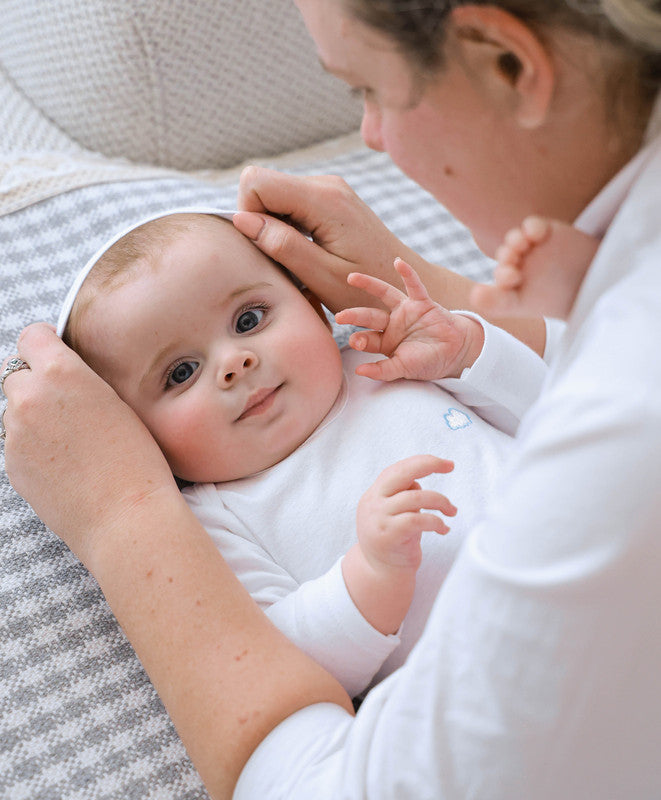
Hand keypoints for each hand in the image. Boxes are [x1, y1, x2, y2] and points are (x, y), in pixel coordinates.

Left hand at [2, 324, 177, 566]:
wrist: (126, 516)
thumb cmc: (137, 460)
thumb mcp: (116, 402)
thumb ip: (80, 382)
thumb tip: (62, 378)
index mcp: (61, 373)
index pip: (31, 337)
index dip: (45, 344)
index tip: (55, 354)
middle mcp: (30, 398)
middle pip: (14, 374)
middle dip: (35, 383)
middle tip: (66, 404)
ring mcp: (14, 433)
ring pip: (14, 411)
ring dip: (32, 417)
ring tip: (70, 441)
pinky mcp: (11, 464)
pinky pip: (15, 443)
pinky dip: (33, 447)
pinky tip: (64, 463)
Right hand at [234, 166, 455, 312]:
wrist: (405, 285)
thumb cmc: (366, 289)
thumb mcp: (322, 276)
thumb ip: (282, 246)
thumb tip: (242, 220)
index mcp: (324, 200)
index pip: (256, 182)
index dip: (249, 214)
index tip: (268, 248)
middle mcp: (326, 185)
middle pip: (262, 185)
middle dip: (261, 221)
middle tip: (285, 258)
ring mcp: (329, 189)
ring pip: (274, 194)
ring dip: (274, 227)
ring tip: (300, 258)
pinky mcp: (330, 199)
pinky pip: (290, 202)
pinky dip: (288, 227)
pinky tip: (308, 251)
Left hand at [336, 258, 484, 380]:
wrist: (455, 354)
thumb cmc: (428, 362)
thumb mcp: (403, 369)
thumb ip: (382, 370)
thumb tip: (359, 371)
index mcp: (385, 342)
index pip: (368, 339)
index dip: (360, 340)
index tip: (354, 342)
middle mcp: (392, 324)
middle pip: (370, 317)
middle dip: (355, 316)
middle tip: (340, 317)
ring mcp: (406, 311)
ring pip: (384, 294)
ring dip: (369, 285)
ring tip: (351, 277)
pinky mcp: (422, 303)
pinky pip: (414, 286)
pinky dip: (407, 274)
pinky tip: (398, 262)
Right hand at [342, 454, 454, 633]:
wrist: (380, 573)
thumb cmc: (394, 540)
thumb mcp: (393, 513)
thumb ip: (402, 495)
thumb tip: (419, 480)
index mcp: (374, 494)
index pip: (396, 470)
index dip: (421, 462)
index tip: (445, 463)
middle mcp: (373, 503)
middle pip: (402, 474)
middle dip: (429, 465)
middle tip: (450, 466)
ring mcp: (380, 519)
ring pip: (417, 497)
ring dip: (441, 501)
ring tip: (452, 511)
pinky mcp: (390, 535)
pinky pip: (419, 520)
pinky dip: (437, 522)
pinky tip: (444, 528)